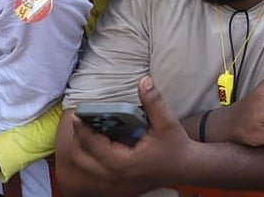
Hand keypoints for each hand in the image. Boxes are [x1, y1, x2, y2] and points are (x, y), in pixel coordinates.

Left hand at [67, 77, 193, 189]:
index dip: (82, 128)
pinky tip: (102, 143)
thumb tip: (144, 81)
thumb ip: (154, 101)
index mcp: (121, 160)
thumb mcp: (166, 122)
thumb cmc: (175, 146)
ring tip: (89, 132)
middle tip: (82, 123)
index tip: (77, 114)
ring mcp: (114, 180)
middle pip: (81, 158)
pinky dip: (92, 157)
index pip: (91, 143)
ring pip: (85, 166)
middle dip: (78, 139)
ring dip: (83, 149)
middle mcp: (113, 173)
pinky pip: (95, 170)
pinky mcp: (118, 182)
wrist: (186, 167)